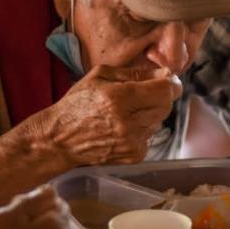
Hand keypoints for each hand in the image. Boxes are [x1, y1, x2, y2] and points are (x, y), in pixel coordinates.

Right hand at [39, 66, 182, 166]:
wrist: (59, 140)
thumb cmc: (77, 104)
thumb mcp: (100, 76)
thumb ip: (134, 73)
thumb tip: (164, 75)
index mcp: (118, 98)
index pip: (163, 89)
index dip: (170, 82)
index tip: (166, 78)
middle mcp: (127, 123)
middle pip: (166, 105)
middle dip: (161, 96)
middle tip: (146, 92)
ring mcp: (131, 142)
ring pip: (159, 121)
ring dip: (149, 113)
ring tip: (126, 111)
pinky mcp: (133, 155)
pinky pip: (150, 136)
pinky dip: (142, 129)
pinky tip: (122, 127)